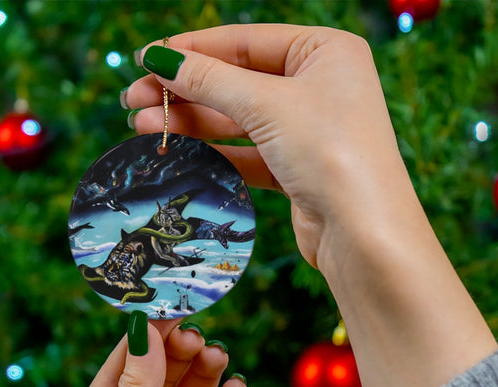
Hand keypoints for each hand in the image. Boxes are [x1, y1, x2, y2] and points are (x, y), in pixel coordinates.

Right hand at [124, 24, 405, 270]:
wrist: (364, 234)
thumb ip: (211, 80)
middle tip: (133, 100)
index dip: (192, 50)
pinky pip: (249, 153)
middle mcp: (320, 86)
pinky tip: (178, 151)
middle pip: (238, 81)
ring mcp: (310, 130)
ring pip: (240, 120)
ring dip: (192, 123)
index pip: (246, 41)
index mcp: (325, 51)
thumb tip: (159, 58)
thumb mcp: (267, 104)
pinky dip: (215, 152)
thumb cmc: (330, 152)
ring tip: (142, 127)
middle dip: (185, 91)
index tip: (145, 59)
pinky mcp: (299, 169)